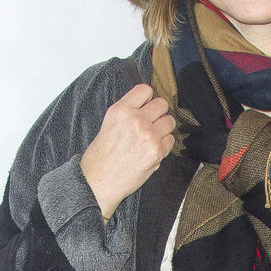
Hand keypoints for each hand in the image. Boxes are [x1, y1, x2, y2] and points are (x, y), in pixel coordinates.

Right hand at [79, 84, 175, 219]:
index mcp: (120, 110)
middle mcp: (135, 120)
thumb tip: (146, 106)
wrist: (100, 181)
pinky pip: (170, 140)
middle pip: (161, 104)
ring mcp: (148, 135)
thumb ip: (127, 112)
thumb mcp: (109, 124)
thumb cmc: (102, 156)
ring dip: (163, 128)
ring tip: (152, 137)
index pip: (145, 89)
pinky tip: (152, 150)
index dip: (148, 98)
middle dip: (158, 112)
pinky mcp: (157, 152)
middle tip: (151, 123)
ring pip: (169, 121)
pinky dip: (164, 144)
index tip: (147, 105)